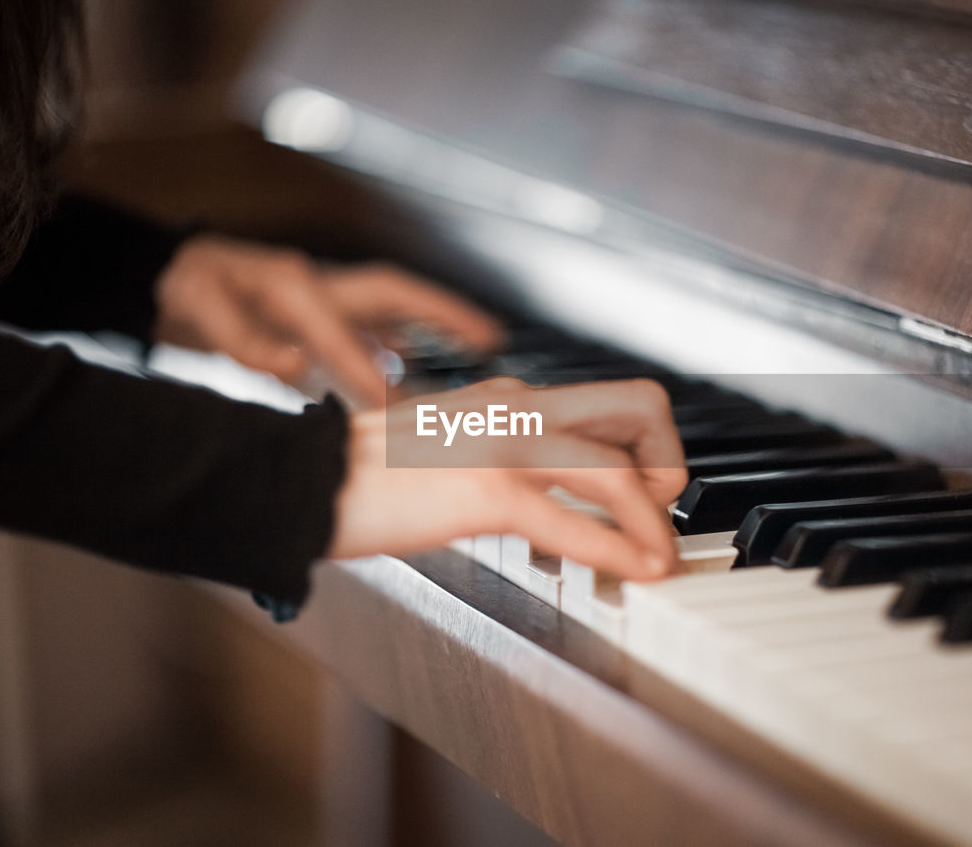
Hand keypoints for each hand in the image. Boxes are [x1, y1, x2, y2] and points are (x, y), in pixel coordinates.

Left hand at [153, 235, 503, 404]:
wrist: (164, 273)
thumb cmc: (184, 291)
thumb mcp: (202, 312)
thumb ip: (246, 342)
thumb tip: (290, 363)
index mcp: (290, 290)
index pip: (344, 338)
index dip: (373, 377)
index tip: (404, 415)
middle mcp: (316, 284)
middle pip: (394, 295)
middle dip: (444, 314)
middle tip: (491, 338)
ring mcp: (322, 291)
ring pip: (390, 307)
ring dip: (434, 323)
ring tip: (480, 345)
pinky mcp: (317, 304)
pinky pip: (372, 319)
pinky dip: (400, 337)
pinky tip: (416, 361)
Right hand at [327, 378, 688, 579]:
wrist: (303, 480)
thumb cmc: (369, 476)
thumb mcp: (453, 448)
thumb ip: (504, 456)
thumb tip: (551, 492)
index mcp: (512, 398)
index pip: (615, 401)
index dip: (649, 447)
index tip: (649, 493)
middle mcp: (518, 407)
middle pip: (638, 406)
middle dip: (669, 463)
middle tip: (662, 511)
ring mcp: (502, 444)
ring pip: (615, 469)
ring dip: (654, 521)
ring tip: (662, 559)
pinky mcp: (482, 489)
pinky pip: (571, 522)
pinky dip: (618, 550)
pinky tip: (635, 571)